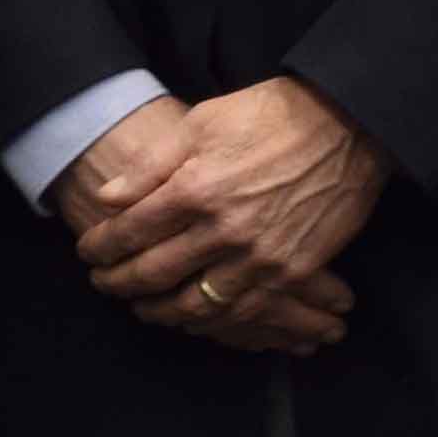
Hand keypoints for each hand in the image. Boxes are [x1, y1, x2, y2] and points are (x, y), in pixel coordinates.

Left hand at [79, 77, 382, 352]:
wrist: (350, 124)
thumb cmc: (272, 114)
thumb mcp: (203, 122)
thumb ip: (152, 165)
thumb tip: (110, 198)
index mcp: (195, 188)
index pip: (130, 232)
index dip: (101, 248)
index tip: (88, 252)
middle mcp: (222, 230)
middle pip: (153, 274)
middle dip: (119, 284)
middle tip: (103, 284)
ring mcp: (259, 257)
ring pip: (194, 304)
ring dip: (160, 312)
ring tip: (143, 308)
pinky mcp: (292, 272)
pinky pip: (244, 313)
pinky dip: (214, 322)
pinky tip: (196, 318)